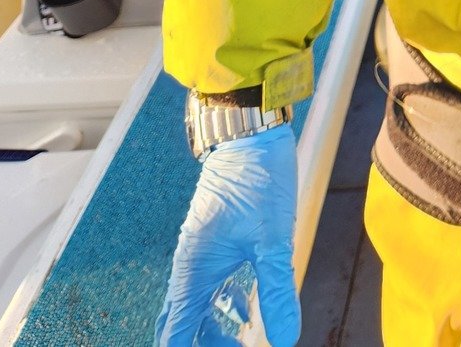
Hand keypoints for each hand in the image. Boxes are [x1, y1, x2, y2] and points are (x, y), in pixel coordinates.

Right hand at [155, 125, 299, 346]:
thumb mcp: (274, 238)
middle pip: (184, 326)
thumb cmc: (258, 181)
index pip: (176, 335)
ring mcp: (200, 255)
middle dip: (205, 344)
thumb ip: (276, 290)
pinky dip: (225, 305)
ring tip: (246, 341)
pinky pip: (210, 286)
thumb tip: (284, 339)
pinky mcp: (214, 243)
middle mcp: (189, 268)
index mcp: (193, 273)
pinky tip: (247, 311)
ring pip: (198, 308)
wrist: (250, 134)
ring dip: (216, 330)